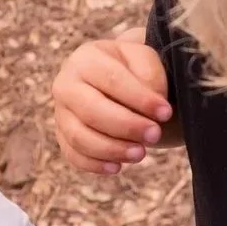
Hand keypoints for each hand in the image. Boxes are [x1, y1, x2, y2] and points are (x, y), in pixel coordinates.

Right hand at [51, 35, 171, 173]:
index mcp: (85, 58)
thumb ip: (151, 75)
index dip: (140, 98)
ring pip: (79, 137)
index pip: (112, 79)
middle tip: (155, 135)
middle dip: (126, 126)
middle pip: (91, 110)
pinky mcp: (63, 137)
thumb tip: (153, 102)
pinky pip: (73, 155)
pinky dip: (94, 164)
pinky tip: (118, 166)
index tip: (165, 113)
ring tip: (140, 153)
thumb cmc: (133, 70)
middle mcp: (66, 85)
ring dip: (112, 149)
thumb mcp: (146, 61)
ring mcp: (61, 113)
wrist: (117, 82)